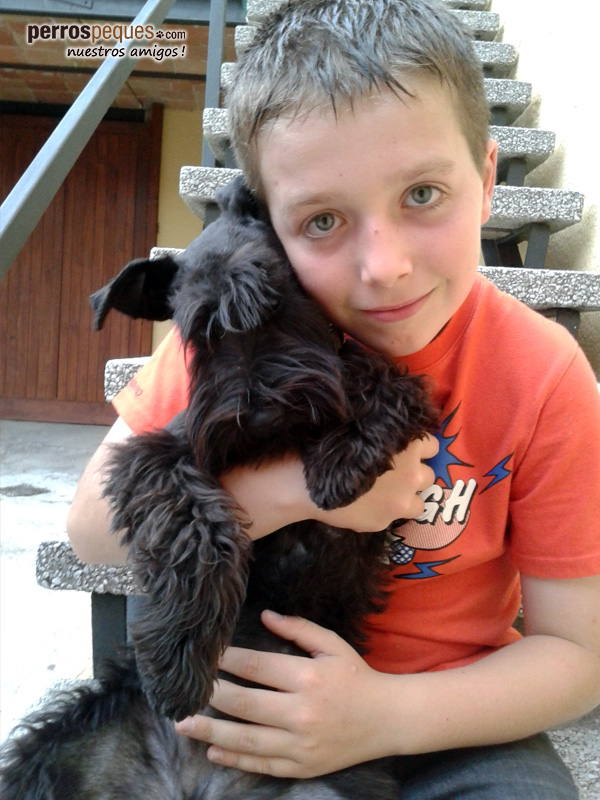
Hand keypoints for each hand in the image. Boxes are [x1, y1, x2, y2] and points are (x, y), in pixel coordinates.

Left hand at [174, 610, 394, 777]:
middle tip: (185, 689)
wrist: (387, 719)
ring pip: (245, 739)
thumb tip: (264, 616)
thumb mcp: (332, 645)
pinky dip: (234, 759)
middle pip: (243, 703)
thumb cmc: (356, 677)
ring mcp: (300, 743)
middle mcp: (301, 712)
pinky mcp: (302, 766)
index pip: (255, 666)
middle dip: (210, 694)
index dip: (226, 660)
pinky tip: (213, 752)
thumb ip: (297, 629)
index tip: (206, 656)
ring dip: (210, 731)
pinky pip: (261, 764)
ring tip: (183, 723)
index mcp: (307, 676)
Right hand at [316, 433, 438, 530]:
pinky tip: (365, 506)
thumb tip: (400, 440)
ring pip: (419, 503)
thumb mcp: (366, 433)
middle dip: (414, 475)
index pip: (432, 447)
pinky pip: (393, 518)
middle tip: (395, 474)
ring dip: (407, 497)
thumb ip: (390, 438)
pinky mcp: (384, 522)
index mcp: (410, 447)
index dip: (418, 450)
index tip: (407, 452)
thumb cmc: (334, 448)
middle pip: (428, 476)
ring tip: (386, 494)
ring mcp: (400, 501)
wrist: (307, 481)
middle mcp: (412, 474)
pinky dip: (384, 512)